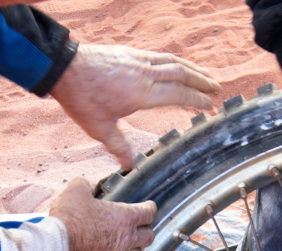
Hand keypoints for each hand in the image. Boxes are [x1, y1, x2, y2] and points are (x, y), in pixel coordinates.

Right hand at [50, 178, 156, 250]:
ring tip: (132, 244)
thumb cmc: (69, 219)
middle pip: (148, 236)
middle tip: (142, 226)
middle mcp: (125, 239)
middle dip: (147, 229)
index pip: (148, 212)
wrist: (58, 246)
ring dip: (136, 248)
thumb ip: (83, 186)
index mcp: (124, 218)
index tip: (149, 206)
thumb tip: (83, 185)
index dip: (150, 208)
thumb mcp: (75, 192)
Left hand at [51, 45, 220, 168]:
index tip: (210, 106)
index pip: (179, 94)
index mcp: (143, 93)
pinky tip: (174, 65)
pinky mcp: (129, 53)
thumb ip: (119, 146)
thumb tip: (130, 166)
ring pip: (172, 61)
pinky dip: (173, 61)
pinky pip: (159, 56)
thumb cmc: (81, 97)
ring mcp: (138, 60)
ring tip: (203, 76)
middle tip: (217, 89)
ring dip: (191, 68)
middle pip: (182, 74)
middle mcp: (145, 73)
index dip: (197, 100)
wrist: (63, 68)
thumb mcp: (99, 128)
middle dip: (202, 82)